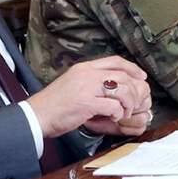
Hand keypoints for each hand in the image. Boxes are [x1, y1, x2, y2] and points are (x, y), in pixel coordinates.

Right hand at [27, 57, 149, 137]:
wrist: (35, 115)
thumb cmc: (54, 104)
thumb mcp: (73, 83)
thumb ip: (91, 81)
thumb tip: (113, 85)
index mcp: (84, 68)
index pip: (115, 60)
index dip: (132, 68)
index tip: (141, 77)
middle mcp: (87, 74)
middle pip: (123, 75)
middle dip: (134, 90)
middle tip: (136, 101)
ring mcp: (86, 88)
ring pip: (122, 90)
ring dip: (128, 103)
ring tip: (124, 112)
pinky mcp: (86, 103)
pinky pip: (113, 106)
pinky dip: (118, 113)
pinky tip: (114, 117)